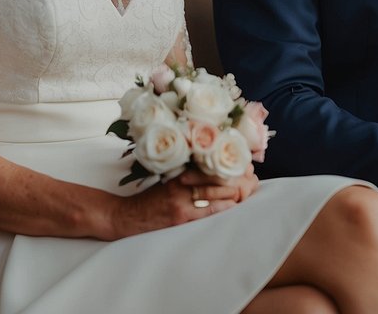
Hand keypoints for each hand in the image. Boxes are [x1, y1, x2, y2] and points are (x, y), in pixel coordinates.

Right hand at [109, 167, 258, 238]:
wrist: (126, 216)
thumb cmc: (149, 198)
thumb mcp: (166, 179)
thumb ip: (186, 173)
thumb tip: (213, 168)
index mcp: (178, 170)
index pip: (208, 162)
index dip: (228, 162)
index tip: (244, 161)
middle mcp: (180, 183)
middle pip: (214, 176)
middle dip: (235, 177)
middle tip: (251, 176)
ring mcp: (180, 200)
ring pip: (213, 193)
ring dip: (232, 192)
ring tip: (246, 190)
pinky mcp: (179, 217)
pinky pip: (206, 212)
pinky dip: (222, 207)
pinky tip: (233, 205)